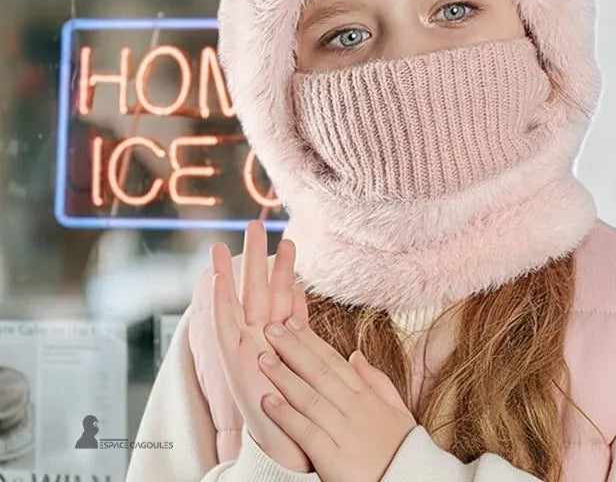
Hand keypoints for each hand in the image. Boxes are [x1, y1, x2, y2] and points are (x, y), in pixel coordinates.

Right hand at [210, 221, 312, 472]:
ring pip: (242, 296)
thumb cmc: (309, 415)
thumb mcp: (321, 374)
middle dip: (258, 257)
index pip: (285, 298)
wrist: (292, 448)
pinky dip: (219, 298)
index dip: (286, 272)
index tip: (290, 244)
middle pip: (261, 289)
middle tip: (258, 224)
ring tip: (234, 238)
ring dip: (237, 266)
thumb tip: (342, 337)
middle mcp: (264, 339)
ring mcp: (247, 346)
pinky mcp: (233, 358)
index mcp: (286, 341)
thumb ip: (326, 352)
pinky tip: (216, 275)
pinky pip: (223, 323)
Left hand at [258, 311, 417, 481]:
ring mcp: (345, 433)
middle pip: (319, 372)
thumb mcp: (398, 410)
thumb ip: (377, 381)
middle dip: (293, 348)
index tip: (292, 322)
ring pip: (310, 398)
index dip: (311, 341)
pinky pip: (306, 433)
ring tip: (263, 359)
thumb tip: (355, 354)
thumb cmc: (401, 451)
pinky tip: (267, 402)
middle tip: (271, 328)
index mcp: (368, 397)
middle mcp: (355, 409)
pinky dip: (286, 416)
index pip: (335, 361)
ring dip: (284, 377)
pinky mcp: (334, 459)